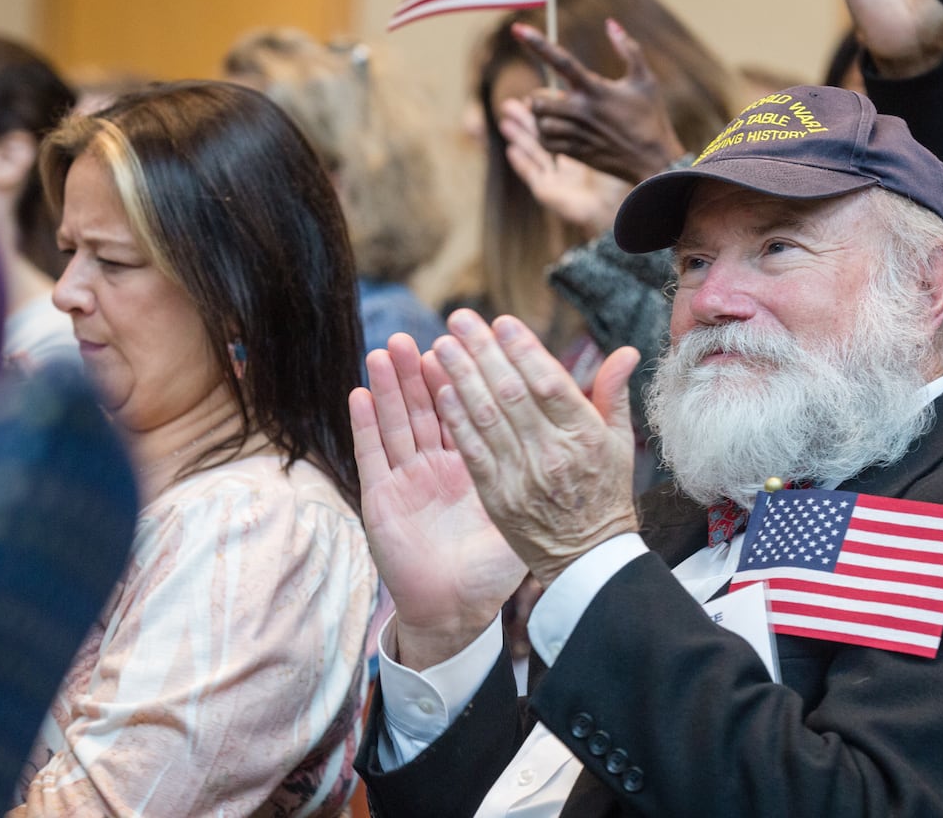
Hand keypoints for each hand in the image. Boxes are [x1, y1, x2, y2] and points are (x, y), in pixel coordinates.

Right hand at [350, 333, 526, 670]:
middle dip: (421, 370)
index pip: (468, 407)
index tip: (469, 340)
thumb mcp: (527, 507)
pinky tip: (359, 395)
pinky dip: (365, 425)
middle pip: (427, 406)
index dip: (467, 375)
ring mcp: (407, 478)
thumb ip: (547, 465)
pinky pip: (372, 456)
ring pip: (397, 422)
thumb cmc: (493, 564)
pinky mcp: (381, 498)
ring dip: (389, 386)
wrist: (456, 609)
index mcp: (473, 461)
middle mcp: (436, 463)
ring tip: (385, 351)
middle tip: (421, 333)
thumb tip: (583, 433)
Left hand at [431, 309, 641, 587]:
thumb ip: (614, 394)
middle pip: (512, 393)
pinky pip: (473, 452)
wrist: (588, 559)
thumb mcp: (618, 443)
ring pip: (487, 417)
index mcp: (585, 436)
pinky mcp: (498, 497)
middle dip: (483, 351)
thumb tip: (626, 351)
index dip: (523, 349)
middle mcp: (553, 453)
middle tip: (460, 319)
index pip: (549, 382)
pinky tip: (441, 392)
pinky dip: (457, 421)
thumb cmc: (605, 493)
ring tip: (442, 345)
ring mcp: (523, 476)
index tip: (501, 321)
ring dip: (460, 378)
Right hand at [499, 96, 632, 235]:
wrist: (622, 205)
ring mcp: (556, 179)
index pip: (559, 125)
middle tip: (510, 104)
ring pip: (533, 153)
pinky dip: (521, 163)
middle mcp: (567, 165)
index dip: (546, 112)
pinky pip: (531, 175)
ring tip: (504, 121)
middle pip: (541, 137)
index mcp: (584, 150)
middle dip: (525, 121)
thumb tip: (588, 94)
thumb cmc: (624, 176)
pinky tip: (511, 150)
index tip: (535, 96)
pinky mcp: (548, 192)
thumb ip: (599, 121)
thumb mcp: (610, 140)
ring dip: (518, 137)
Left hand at [512, 20, 686, 183]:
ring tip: (555, 115)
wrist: (654, 161)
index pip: (561, 61)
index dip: (538, 44)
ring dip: (541, 116)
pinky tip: (557, 131)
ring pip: (539, 122)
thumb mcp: (645, 80)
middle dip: (539, 96)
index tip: (517, 28)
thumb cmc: (651, 118)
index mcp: (596, 89)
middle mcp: (583, 112)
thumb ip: (628, 49)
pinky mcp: (576, 152)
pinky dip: (545, 136)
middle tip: (552, 97)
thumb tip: (610, 23)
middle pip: (538, 99)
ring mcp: (577, 134)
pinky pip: (545, 143)